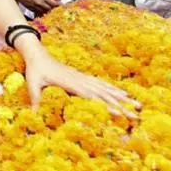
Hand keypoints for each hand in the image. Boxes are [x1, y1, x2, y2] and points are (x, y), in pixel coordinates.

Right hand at [10, 0, 59, 12]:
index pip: (54, 4)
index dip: (59, 5)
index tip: (62, 5)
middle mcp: (39, 3)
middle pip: (50, 9)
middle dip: (54, 8)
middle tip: (57, 7)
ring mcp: (33, 6)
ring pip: (44, 11)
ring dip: (48, 10)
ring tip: (50, 8)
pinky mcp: (28, 7)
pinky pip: (37, 11)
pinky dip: (41, 11)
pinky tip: (42, 8)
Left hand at [23, 50, 137, 117]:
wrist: (38, 54)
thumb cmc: (35, 70)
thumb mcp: (32, 85)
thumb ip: (35, 100)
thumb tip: (34, 117)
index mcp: (71, 83)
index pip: (92, 97)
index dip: (106, 106)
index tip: (121, 114)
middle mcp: (81, 80)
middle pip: (105, 95)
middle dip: (122, 105)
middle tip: (137, 115)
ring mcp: (84, 78)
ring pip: (107, 89)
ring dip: (122, 97)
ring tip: (138, 104)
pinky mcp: (83, 77)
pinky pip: (102, 84)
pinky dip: (114, 89)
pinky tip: (123, 93)